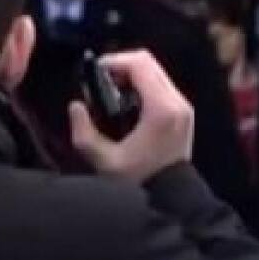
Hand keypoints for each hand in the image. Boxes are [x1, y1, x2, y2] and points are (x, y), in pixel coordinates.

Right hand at [67, 50, 195, 183]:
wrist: (170, 198)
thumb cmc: (140, 180)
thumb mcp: (105, 161)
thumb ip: (84, 132)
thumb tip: (75, 107)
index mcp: (161, 109)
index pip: (140, 64)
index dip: (114, 61)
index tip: (95, 73)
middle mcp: (177, 102)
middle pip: (148, 62)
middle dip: (121, 65)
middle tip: (100, 81)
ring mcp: (183, 106)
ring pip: (156, 71)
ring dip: (131, 74)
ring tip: (111, 92)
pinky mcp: (183, 113)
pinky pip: (161, 84)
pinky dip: (142, 85)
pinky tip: (125, 102)